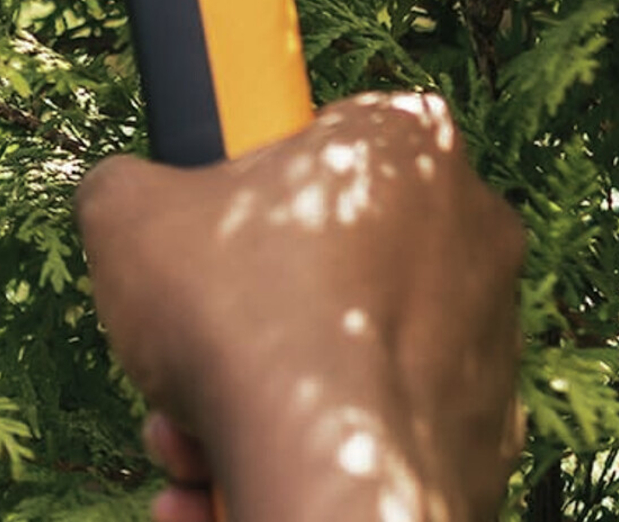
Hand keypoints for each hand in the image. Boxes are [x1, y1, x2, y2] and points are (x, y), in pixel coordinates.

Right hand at [80, 93, 527, 521]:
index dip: (245, 184)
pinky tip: (226, 484)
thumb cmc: (244, 323)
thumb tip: (126, 200)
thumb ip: (127, 184)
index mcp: (407, 144)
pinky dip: (309, 452)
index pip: (318, 135)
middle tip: (183, 353)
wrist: (329, 483)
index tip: (205, 232)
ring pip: (345, 356)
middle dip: (243, 315)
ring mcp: (491, 340)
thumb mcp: (129, 213)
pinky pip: (377, 433)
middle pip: (326, 259)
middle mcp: (473, 230)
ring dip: (260, 393)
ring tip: (190, 439)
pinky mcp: (487, 438)